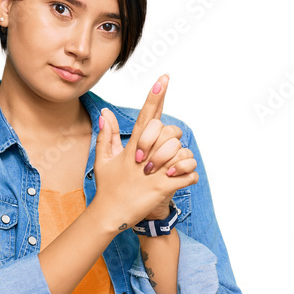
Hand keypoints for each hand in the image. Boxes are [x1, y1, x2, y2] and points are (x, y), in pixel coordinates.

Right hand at [91, 75, 197, 230]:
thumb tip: (105, 112)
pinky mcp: (161, 189)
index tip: (164, 78)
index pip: (145, 116)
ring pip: (181, 153)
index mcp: (132, 147)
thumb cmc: (108, 187)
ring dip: (182, 160)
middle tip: (164, 154)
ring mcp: (153, 173)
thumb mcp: (104, 159)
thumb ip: (106, 135)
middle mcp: (143, 157)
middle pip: (168, 133)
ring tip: (173, 170)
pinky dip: (189, 177)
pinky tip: (182, 180)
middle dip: (172, 139)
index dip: (155, 96)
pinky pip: (186, 176)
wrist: (108, 216)